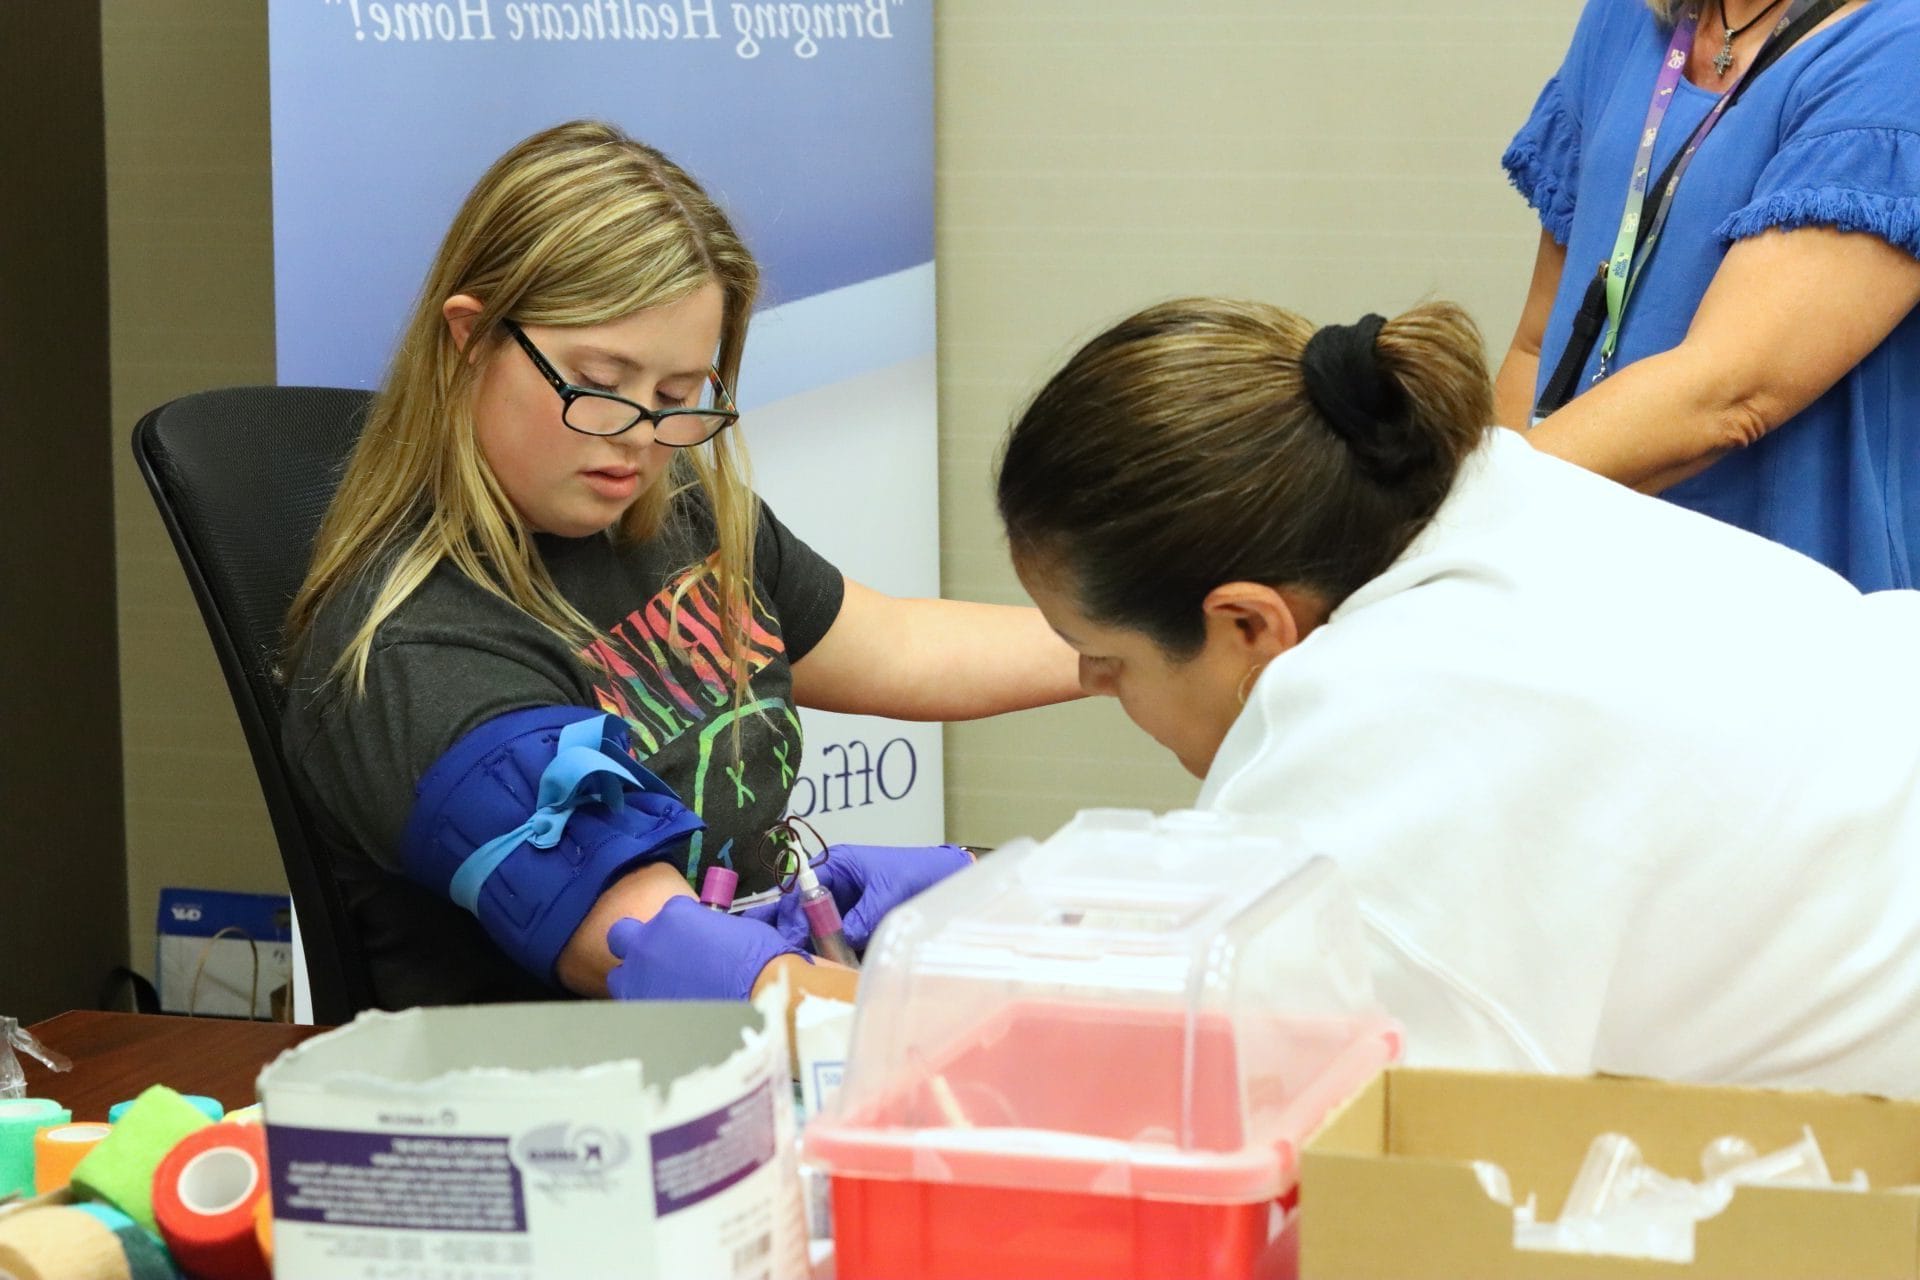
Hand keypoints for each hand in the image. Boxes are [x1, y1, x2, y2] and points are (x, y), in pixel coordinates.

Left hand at [605, 897, 805, 1000]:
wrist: (758, 1000)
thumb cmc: (758, 961)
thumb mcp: (737, 930)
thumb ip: (710, 930)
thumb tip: (708, 940)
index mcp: (675, 914)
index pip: (670, 911)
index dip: (682, 927)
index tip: (693, 940)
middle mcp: (648, 942)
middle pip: (622, 934)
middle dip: (637, 943)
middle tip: (659, 958)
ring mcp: (640, 978)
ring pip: (619, 976)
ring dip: (636, 979)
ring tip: (661, 993)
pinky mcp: (639, 1009)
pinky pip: (632, 1006)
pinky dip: (646, 1007)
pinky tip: (665, 1015)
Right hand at [767, 844, 972, 952]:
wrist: (946, 878)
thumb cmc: (918, 872)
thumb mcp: (889, 891)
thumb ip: (865, 914)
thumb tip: (846, 937)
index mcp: (838, 865)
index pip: (801, 887)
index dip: (793, 911)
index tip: (793, 936)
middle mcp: (836, 884)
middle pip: (804, 910)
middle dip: (799, 932)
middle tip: (796, 956)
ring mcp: (846, 905)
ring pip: (819, 927)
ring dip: (816, 945)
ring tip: (811, 966)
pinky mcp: (857, 923)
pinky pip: (839, 938)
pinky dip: (835, 952)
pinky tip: (833, 967)